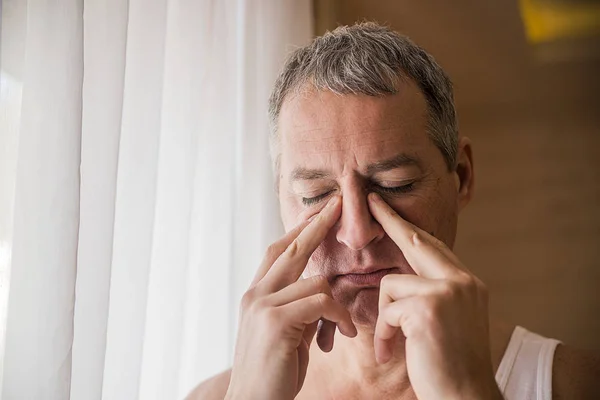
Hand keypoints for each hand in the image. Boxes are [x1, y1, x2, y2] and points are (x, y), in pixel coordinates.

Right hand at [225, 196, 356, 399]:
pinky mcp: (275, 321)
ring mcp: (262, 305)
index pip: (277, 251)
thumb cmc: (273, 373)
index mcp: (256, 295)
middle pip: (290, 248)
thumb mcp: (286, 334)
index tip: (318, 215)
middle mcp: (255, 294)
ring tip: (346, 327)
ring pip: (315, 281)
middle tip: (338, 204)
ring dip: (338, 304)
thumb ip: (297, 310)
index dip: (298, 231)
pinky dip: (339, 316)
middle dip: (317, 224)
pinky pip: (321, 302)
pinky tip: (345, 334)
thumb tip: (320, 295)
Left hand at [368, 193, 502, 399]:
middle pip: (416, 241)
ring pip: (392, 284)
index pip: (433, 246)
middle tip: (369, 200)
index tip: (387, 208)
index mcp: (468, 283)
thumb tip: (403, 278)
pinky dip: (385, 334)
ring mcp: (448, 291)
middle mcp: (463, 280)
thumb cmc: (450, 366)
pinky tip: (394, 354)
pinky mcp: (429, 307)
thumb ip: (432, 294)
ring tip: (395, 345)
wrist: (466, 398)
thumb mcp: (447, 322)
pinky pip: (388, 310)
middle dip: (390, 220)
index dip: (408, 227)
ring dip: (386, 319)